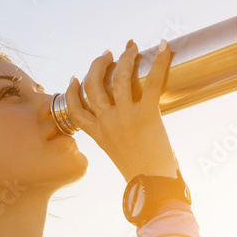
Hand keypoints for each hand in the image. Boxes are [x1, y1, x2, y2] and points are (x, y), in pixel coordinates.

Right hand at [63, 38, 179, 182]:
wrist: (152, 189)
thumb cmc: (142, 177)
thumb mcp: (119, 156)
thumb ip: (118, 140)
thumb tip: (130, 131)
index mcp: (98, 135)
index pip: (74, 110)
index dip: (71, 91)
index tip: (75, 78)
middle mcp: (107, 123)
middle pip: (93, 85)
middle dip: (98, 65)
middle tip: (108, 54)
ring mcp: (125, 118)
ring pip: (119, 78)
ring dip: (125, 59)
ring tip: (131, 47)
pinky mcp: (147, 116)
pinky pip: (152, 83)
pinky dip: (160, 62)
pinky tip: (165, 47)